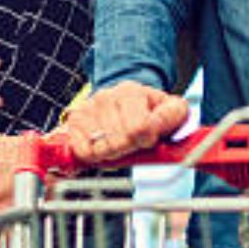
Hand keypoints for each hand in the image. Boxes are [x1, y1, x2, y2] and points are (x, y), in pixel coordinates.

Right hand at [61, 81, 190, 164]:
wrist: (123, 103)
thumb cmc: (149, 112)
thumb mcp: (171, 110)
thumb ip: (175, 116)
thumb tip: (166, 126)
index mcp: (132, 92)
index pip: (138, 127)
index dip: (146, 140)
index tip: (148, 139)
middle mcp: (106, 96)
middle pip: (118, 141)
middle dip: (128, 149)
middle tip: (132, 144)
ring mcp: (87, 108)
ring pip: (100, 148)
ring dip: (112, 153)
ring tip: (118, 143)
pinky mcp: (73, 121)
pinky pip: (83, 151)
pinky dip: (94, 155)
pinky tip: (101, 144)